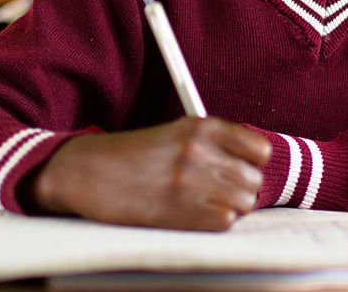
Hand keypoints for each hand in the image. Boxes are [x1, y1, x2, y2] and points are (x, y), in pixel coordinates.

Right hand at [29, 117, 270, 230]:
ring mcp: (190, 182)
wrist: (88, 171)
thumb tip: (254, 163)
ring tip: (207, 201)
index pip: (259, 149)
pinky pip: (224, 221)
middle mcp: (199, 151)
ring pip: (243, 203)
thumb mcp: (177, 132)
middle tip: (222, 189)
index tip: (244, 167)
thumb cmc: (134, 153)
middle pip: (254, 180)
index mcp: (202, 126)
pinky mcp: (178, 211)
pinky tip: (195, 212)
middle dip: (243, 188)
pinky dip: (215, 220)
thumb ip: (215, 141)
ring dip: (231, 205)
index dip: (255, 163)